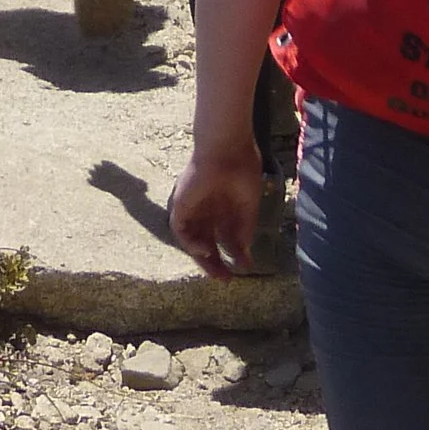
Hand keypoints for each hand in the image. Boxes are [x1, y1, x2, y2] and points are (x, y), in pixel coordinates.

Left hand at [169, 140, 263, 279]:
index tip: (244, 267)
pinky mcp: (180, 204)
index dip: (233, 252)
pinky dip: (190, 243)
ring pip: (194, 239)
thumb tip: (244, 255)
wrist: (227, 150)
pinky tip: (204, 251)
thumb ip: (244, 231)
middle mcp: (207, 208)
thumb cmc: (242, 172)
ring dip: (202, 258)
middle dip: (216, 261)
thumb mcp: (248, 207)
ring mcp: (193, 207)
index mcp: (224, 205)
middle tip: (226, 279)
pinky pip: (181, 229)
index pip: (225, 235)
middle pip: (208, 241)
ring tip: (217, 271)